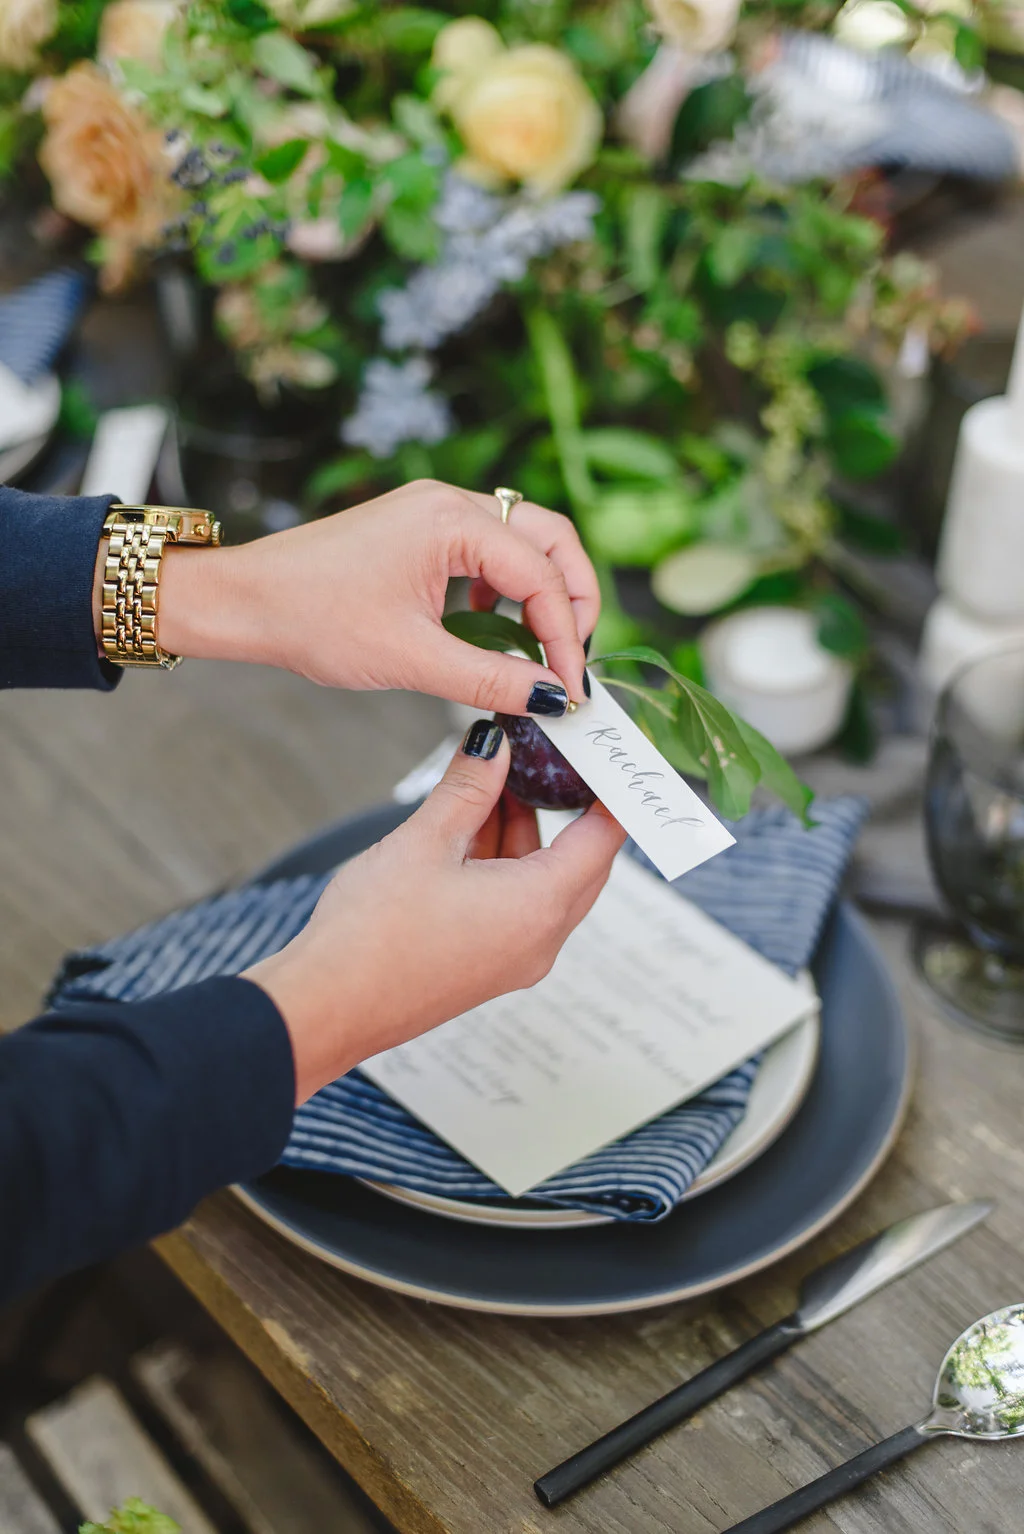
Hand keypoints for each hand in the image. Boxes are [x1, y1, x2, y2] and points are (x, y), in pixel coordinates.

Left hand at [155, 480, 597, 712]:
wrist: (246, 600)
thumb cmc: (312, 619)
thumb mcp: (411, 659)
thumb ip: (490, 679)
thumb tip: (550, 698)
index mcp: (451, 522)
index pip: (543, 576)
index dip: (567, 638)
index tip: (570, 690)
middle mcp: (450, 502)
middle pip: (551, 539)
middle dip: (574, 598)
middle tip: (572, 658)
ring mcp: (435, 510)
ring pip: (525, 539)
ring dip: (543, 590)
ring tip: (539, 647)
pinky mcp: (421, 527)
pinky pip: (491, 546)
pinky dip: (508, 584)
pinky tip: (493, 623)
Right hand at [245, 721, 625, 1102]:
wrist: (326, 1006)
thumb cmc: (373, 933)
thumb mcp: (425, 842)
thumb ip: (468, 787)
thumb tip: (495, 745)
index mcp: (539, 907)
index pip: (602, 838)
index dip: (607, 791)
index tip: (599, 754)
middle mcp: (540, 940)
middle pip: (580, 861)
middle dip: (564, 807)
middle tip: (546, 758)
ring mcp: (514, 958)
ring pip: (542, 880)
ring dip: (524, 831)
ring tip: (494, 779)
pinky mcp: (486, 965)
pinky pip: (516, 904)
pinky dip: (503, 862)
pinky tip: (469, 825)